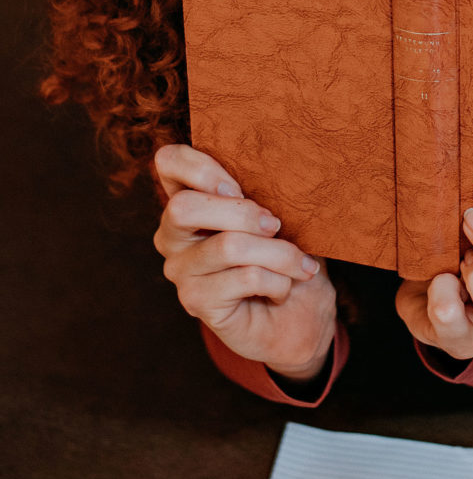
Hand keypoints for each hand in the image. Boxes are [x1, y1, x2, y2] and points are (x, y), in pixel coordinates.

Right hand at [152, 144, 336, 380]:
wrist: (298, 316)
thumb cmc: (286, 255)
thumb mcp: (279, 213)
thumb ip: (261, 192)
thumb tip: (273, 173)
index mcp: (190, 199)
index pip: (168, 161)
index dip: (200, 167)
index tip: (239, 186)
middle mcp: (173, 234)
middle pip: (184, 207)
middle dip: (243, 213)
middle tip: (276, 225)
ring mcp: (180, 270)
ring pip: (228, 245)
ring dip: (278, 253)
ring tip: (298, 264)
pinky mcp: (196, 301)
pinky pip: (244, 278)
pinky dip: (278, 281)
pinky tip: (283, 289)